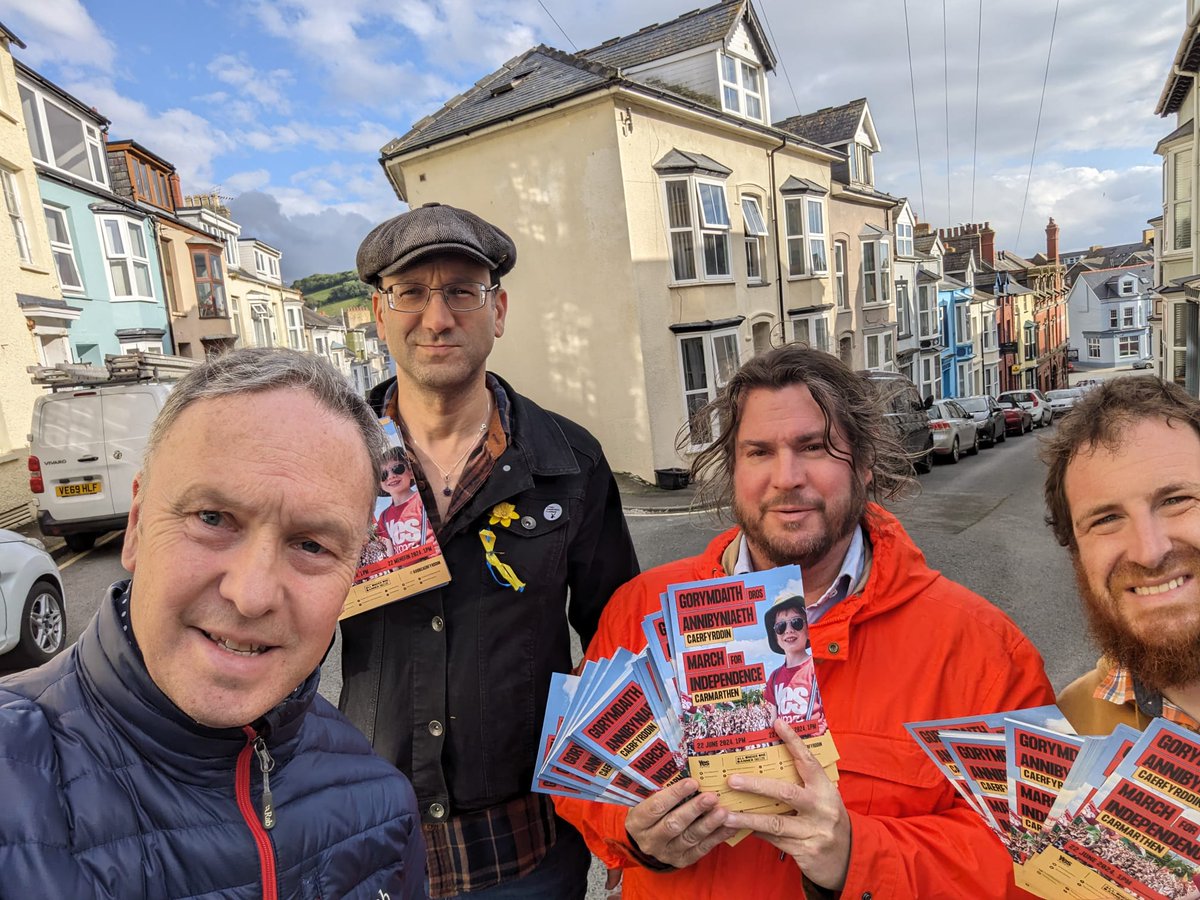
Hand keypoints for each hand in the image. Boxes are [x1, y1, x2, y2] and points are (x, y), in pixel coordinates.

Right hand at [624, 777, 739, 868]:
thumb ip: (661, 789)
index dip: (675, 794)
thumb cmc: (649, 812)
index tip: (692, 782)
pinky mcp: (682, 860)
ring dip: (708, 824)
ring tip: (723, 811)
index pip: (656, 807)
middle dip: (694, 810)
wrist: (646, 839)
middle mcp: (650, 840)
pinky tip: (729, 826)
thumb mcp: (646, 800)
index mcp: (638, 822)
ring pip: (690, 838)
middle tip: (712, 796)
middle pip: (673, 824)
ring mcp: (666, 853)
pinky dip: (717, 837)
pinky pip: (701, 849)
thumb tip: (687, 770)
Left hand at [723, 719, 851, 889]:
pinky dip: (756, 832)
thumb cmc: (827, 818)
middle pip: (785, 792)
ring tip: (724, 814)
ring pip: (774, 823)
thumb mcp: (823, 797)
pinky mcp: (805, 851)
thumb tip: (770, 762)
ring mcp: (814, 831)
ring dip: (747, 818)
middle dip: (756, 785)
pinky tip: (740, 827)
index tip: (778, 724)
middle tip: (731, 780)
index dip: (793, 742)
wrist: (848, 856)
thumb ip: (803, 783)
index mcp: (825, 789)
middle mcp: (821, 808)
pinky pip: (775, 840)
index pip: (808, 761)